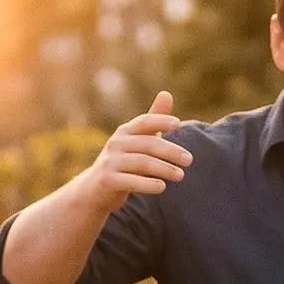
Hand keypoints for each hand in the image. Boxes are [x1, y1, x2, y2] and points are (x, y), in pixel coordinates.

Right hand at [84, 90, 191, 207]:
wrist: (94, 190)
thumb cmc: (121, 162)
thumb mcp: (136, 140)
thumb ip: (153, 121)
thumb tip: (167, 93)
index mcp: (124, 132)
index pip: (144, 122)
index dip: (160, 121)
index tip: (177, 124)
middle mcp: (116, 143)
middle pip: (147, 144)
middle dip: (170, 152)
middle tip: (189, 160)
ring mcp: (110, 162)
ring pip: (142, 163)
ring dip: (164, 169)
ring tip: (181, 176)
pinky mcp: (107, 180)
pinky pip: (131, 181)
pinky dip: (147, 184)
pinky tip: (162, 187)